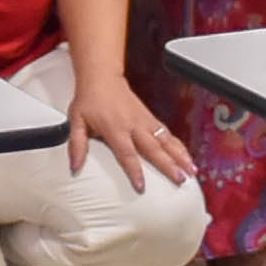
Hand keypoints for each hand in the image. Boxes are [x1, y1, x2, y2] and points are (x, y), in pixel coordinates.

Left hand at [65, 67, 195, 193]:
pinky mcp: (151, 118)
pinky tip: (187, 156)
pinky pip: (168, 133)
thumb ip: (76, 145)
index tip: (141, 187)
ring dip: (180, 156)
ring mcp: (145, 121)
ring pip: (166, 140)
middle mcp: (133, 126)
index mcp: (115, 129)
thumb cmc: (90, 100)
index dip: (135, 171)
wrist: (102, 78)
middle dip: (169, 165)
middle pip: (154, 149)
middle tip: (180, 179)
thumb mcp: (76, 121)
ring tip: (191, 171)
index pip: (127, 154)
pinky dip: (179, 145)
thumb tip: (74, 166)